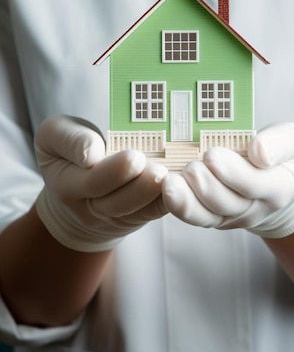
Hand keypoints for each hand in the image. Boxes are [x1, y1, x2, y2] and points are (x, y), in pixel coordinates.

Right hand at [34, 116, 167, 251]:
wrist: (77, 190)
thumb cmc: (70, 152)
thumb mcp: (55, 135)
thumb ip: (69, 140)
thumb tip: (92, 153)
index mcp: (66, 182)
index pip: (87, 179)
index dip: (109, 170)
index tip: (124, 155)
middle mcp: (88, 204)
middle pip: (112, 200)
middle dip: (136, 185)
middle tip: (156, 168)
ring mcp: (113, 215)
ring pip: (133, 210)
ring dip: (151, 193)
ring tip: (166, 175)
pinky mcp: (136, 215)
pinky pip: (152, 212)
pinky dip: (168, 200)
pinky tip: (180, 185)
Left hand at [162, 123, 293, 237]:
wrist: (278, 179)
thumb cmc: (282, 154)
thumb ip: (280, 143)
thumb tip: (258, 152)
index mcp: (278, 187)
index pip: (255, 185)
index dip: (232, 172)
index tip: (211, 154)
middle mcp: (254, 207)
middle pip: (226, 203)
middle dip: (205, 185)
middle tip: (190, 166)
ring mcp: (231, 215)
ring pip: (206, 216)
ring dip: (186, 200)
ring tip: (170, 181)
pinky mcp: (212, 216)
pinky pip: (194, 216)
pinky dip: (178, 205)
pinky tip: (165, 188)